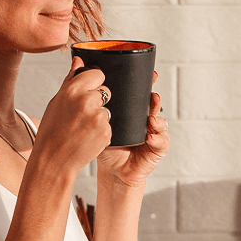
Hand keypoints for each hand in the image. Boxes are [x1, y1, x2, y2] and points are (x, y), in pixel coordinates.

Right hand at [32, 57, 112, 174]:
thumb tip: (79, 60)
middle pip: (105, 91)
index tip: (87, 92)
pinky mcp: (106, 131)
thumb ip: (71, 80)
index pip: (98, 74)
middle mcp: (87, 101)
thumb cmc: (51, 132)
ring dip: (99, 117)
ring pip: (107, 109)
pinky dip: (101, 130)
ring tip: (83, 128)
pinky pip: (109, 125)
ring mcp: (98, 117)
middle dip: (98, 101)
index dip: (94, 83)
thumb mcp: (56, 102)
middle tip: (82, 114)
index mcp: (72, 90)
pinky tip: (87, 137)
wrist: (53, 160)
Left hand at [96, 71, 168, 186]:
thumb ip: (91, 100)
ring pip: (161, 122)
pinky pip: (162, 142)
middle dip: (155, 99)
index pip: (141, 94)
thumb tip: (79, 70)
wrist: (112, 171)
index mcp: (133, 112)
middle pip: (153, 105)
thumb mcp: (97, 122)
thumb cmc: (106, 146)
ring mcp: (153, 133)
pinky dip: (158, 138)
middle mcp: (145, 120)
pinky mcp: (156, 149)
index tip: (151, 75)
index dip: (148, 84)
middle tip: (152, 96)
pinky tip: (150, 137)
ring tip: (151, 119)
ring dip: (158, 119)